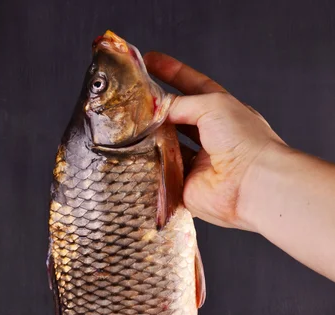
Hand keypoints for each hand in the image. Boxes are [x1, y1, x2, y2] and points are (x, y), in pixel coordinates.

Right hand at [144, 52, 283, 230]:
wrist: (251, 183)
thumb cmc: (243, 140)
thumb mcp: (212, 104)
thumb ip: (181, 104)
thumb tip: (155, 107)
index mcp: (223, 112)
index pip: (194, 86)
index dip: (172, 73)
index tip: (150, 61)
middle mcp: (211, 137)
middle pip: (178, 117)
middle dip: (157, 107)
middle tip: (132, 96)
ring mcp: (199, 163)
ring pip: (167, 145)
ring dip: (152, 136)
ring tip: (131, 124)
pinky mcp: (186, 185)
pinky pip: (163, 173)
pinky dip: (151, 163)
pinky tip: (137, 153)